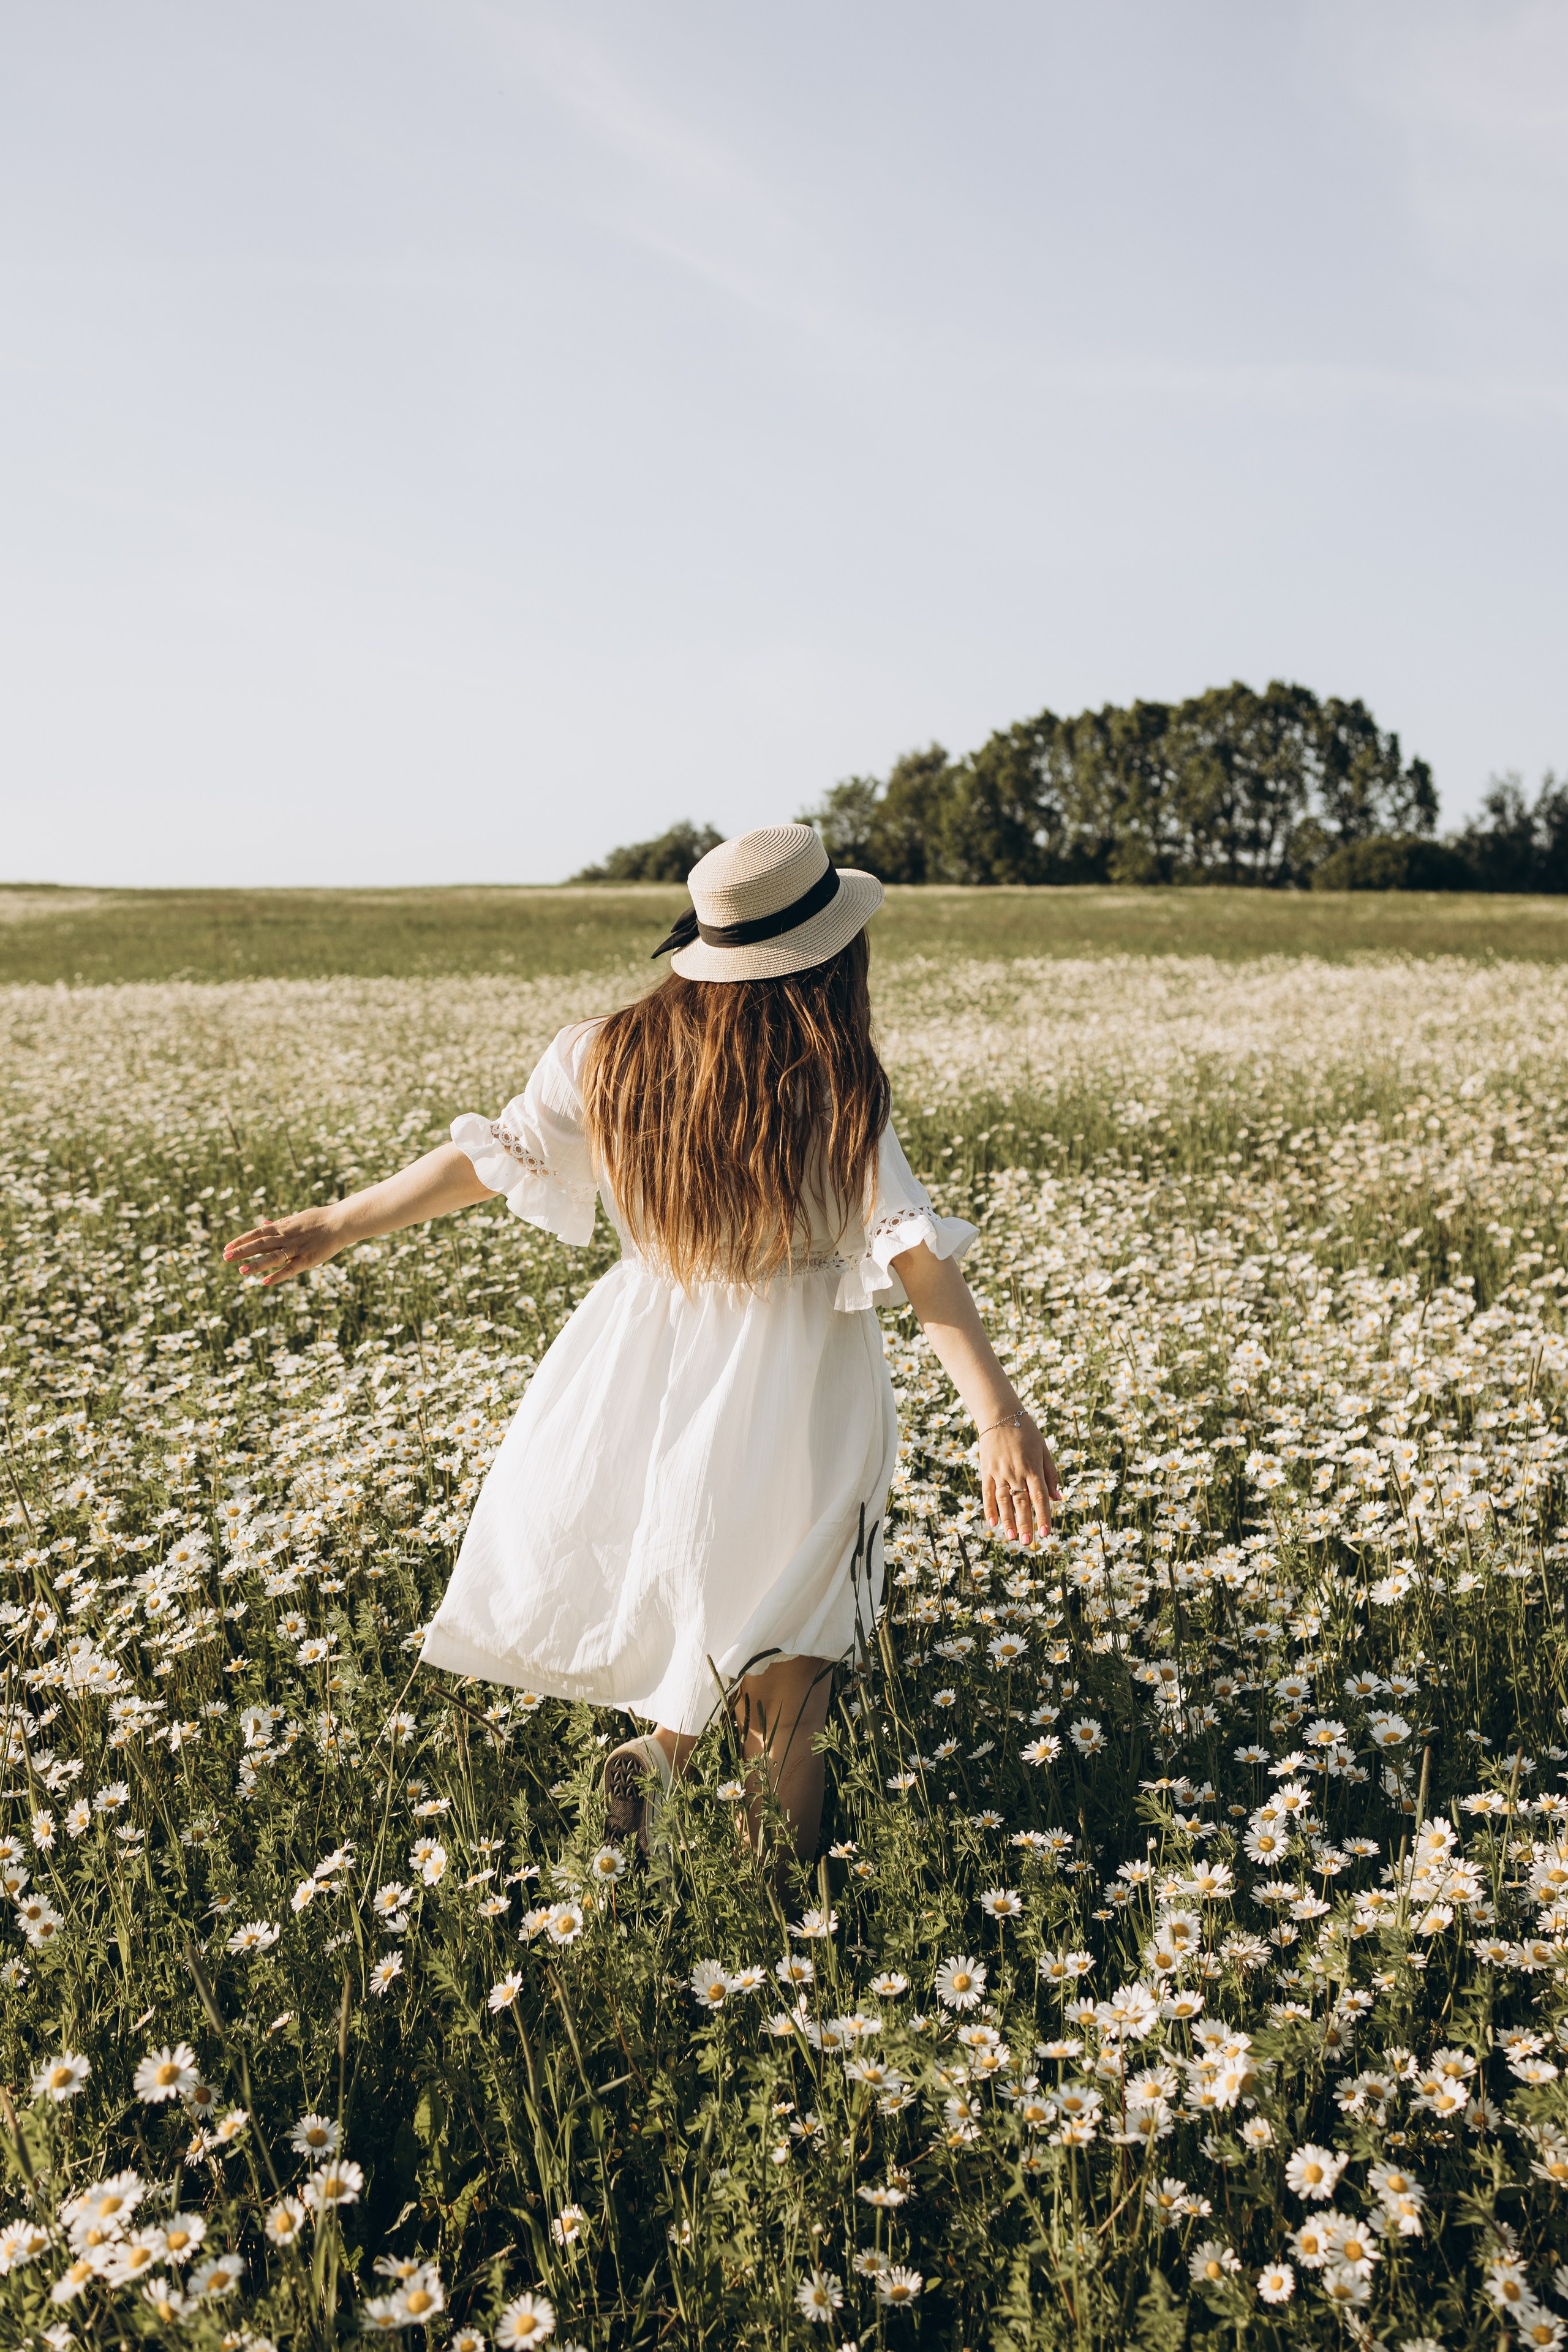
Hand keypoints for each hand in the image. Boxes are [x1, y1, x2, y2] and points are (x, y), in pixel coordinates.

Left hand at [223, 1205, 348, 1286]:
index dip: (241, 1240)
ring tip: (241, 1270)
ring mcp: (297, 1249)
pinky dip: (277, 1275)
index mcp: (283, 1227)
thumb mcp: (297, 1217)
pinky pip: (290, 1269)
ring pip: (273, 1257)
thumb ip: (280, 1223)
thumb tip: (263, 1224)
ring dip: (256, 1264)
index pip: (257, 1233)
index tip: (227, 1246)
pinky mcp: (308, 1259)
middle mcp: (287, 1237)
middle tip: (225, 1257)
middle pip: (260, 1244)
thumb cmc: (320, 1219)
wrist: (341, 1222)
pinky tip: (265, 1282)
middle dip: (242, 1251)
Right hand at [979, 1411, 1059, 1545]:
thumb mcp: (1043, 1450)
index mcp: (1032, 1467)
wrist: (1000, 1414)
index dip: (1042, 1516)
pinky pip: (987, 1492)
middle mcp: (1016, 1472)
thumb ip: (1050, 1474)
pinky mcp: (987, 1470)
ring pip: (1004, 1500)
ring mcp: (999, 1472)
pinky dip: (989, 1508)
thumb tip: (1057, 1498)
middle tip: (1028, 1542)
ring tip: (1012, 1537)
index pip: (1039, 1497)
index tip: (1046, 1533)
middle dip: (1025, 1523)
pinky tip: (992, 1522)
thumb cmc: (1027, 1432)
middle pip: (1021, 1502)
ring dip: (1007, 1520)